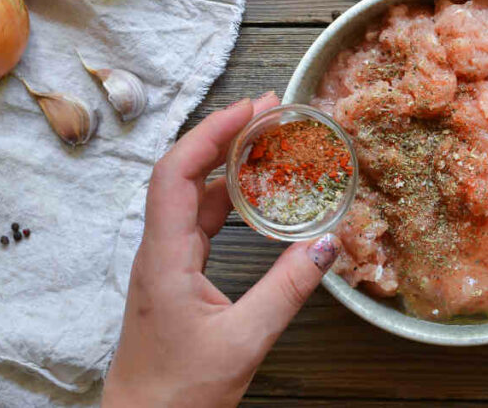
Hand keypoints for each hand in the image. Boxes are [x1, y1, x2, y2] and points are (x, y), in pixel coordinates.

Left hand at [102, 94, 341, 407]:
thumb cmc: (178, 393)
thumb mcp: (244, 341)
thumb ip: (287, 290)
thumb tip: (328, 243)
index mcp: (164, 257)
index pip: (177, 173)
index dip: (212, 133)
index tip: (252, 109)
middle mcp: (159, 250)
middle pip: (185, 172)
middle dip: (226, 135)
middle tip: (272, 112)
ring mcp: (165, 261)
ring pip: (194, 195)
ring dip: (230, 164)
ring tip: (272, 142)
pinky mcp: (176, 274)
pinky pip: (202, 220)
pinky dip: (231, 198)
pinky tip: (259, 196)